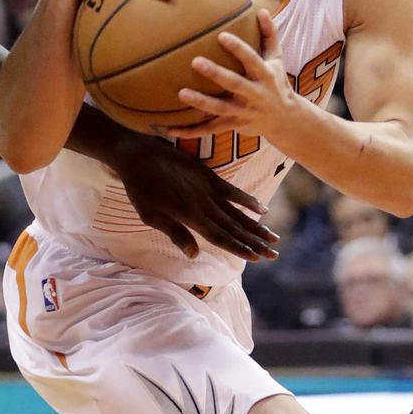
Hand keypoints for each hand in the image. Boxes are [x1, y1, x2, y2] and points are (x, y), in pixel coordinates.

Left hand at [113, 135, 279, 261]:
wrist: (138, 154)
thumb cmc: (140, 189)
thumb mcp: (151, 216)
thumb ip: (175, 234)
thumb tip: (195, 254)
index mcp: (190, 216)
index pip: (220, 237)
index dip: (239, 249)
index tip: (256, 259)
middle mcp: (204, 204)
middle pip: (235, 227)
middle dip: (256, 242)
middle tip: (274, 254)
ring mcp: (208, 188)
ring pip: (238, 212)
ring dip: (257, 226)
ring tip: (273, 238)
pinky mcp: (209, 175)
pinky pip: (233, 190)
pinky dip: (248, 200)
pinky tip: (263, 210)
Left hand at [167, 10, 293, 142]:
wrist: (285, 120)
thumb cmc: (276, 83)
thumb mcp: (277, 60)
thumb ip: (269, 35)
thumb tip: (262, 9)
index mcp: (265, 76)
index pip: (252, 60)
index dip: (238, 48)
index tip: (221, 35)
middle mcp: (255, 95)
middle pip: (234, 84)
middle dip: (216, 74)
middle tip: (195, 61)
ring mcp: (243, 113)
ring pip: (220, 109)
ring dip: (201, 103)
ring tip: (181, 94)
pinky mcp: (233, 126)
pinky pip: (209, 130)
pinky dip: (190, 131)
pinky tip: (170, 129)